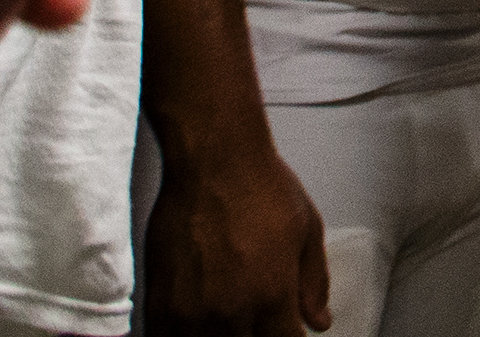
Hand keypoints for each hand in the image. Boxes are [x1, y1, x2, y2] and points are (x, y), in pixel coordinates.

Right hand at [143, 129, 330, 336]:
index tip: (286, 329)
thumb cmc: (258, 185)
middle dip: (256, 336)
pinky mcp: (160, 305)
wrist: (212, 161)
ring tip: (228, 320)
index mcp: (273, 296)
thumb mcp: (307, 230)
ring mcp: (192, 313)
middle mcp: (232, 312)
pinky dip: (185, 336)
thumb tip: (319, 320)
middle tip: (255, 319)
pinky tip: (197, 325)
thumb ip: (314, 283)